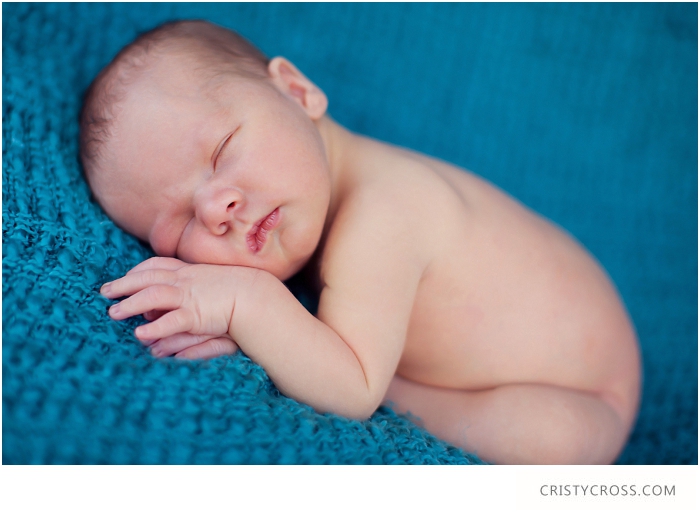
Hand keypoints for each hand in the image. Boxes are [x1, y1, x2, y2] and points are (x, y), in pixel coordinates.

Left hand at [101, 256, 255, 357]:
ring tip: (113, 314)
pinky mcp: (197, 314)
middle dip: (125, 284)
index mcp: (191, 272)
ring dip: (131, 303)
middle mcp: (187, 281)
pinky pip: (171, 320)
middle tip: (105, 292)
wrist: (259, 296)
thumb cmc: (242, 291)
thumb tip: (181, 299)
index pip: (158, 265)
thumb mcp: (214, 285)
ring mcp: (191, 296)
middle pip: (148, 278)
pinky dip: (155, 327)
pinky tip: (140, 335)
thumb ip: (195, 289)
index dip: (139, 271)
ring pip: (153, 296)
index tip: (125, 276)